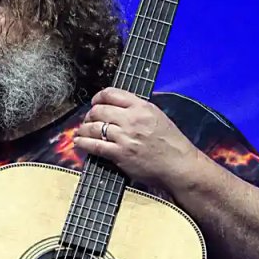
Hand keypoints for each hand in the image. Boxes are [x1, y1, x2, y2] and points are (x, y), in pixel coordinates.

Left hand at [75, 89, 207, 192]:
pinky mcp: (120, 153)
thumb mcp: (157, 116)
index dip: (98, 98)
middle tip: (88, 120)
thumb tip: (118, 107)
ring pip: (93, 127)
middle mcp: (132, 119)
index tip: (95, 102)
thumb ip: (138, 110)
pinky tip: (79, 142)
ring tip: (81, 132)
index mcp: (142, 107)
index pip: (112, 93)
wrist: (178, 164)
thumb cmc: (171, 143)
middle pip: (99, 110)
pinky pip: (94, 145)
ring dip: (83, 129)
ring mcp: (125, 137)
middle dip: (89, 115)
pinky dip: (82, 143)